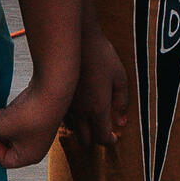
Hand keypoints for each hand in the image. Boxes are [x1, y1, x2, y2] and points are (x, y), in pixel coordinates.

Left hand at [0, 79, 66, 168]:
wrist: (52, 89)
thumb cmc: (30, 114)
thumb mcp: (1, 126)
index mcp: (29, 156)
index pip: (4, 160)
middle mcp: (36, 147)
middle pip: (9, 146)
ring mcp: (39, 132)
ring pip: (14, 133)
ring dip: (3, 125)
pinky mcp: (40, 118)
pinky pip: (21, 122)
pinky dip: (12, 117)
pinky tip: (7, 108)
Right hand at [64, 28, 127, 146]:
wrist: (77, 39)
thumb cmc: (100, 55)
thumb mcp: (120, 77)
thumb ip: (122, 101)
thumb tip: (122, 121)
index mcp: (98, 108)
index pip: (102, 137)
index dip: (110, 141)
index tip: (114, 138)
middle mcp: (80, 111)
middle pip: (85, 140)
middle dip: (94, 140)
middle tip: (101, 133)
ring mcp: (66, 105)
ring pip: (72, 130)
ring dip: (81, 130)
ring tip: (89, 122)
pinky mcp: (57, 97)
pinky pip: (62, 117)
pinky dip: (70, 119)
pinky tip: (76, 110)